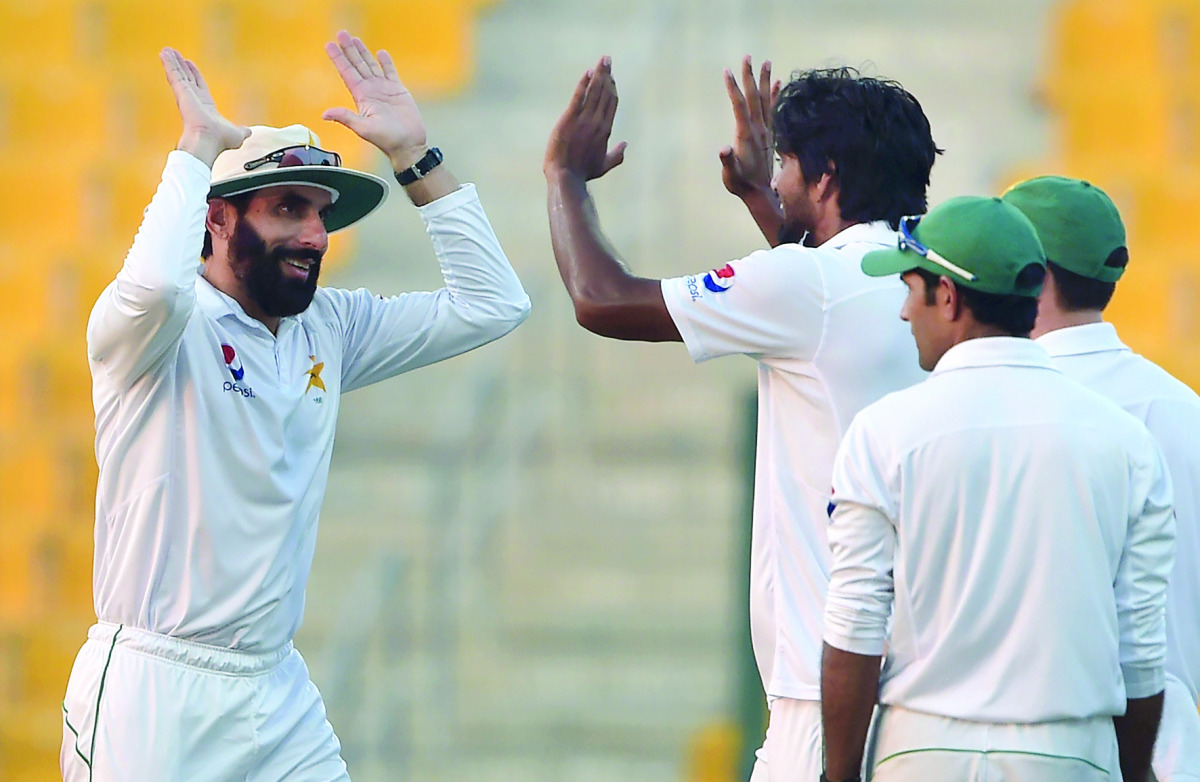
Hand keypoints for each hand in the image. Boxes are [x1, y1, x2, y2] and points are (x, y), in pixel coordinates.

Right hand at [160, 48, 248, 166]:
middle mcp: (194, 100)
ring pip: (178, 74)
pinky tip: (163, 53)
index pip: (199, 86)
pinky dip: (168, 63)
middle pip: (186, 77)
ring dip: (172, 61)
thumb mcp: (237, 134)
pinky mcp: (181, 91)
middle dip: (181, 65)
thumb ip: (242, 130)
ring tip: (166, 50)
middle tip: (174, 54)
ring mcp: (186, 95)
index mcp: (206, 107)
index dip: (195, 74)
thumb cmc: (220, 140)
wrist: (209, 141)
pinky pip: (174, 74)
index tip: (189, 64)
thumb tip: (249, 132)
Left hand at [322, 30, 428, 170]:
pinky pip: (391, 72)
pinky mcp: (398, 91)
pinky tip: (381, 53)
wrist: (409, 145)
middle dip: (348, 49)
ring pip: (371, 66)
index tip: (329, 45)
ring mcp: (384, 90)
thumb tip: (325, 114)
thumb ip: (346, 118)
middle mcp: (371, 91)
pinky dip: (386, 63)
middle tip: (341, 34)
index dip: (338, 59)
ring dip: (363, 52)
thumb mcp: (364, 129)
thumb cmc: (387, 140)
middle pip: (357, 65)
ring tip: (355, 39)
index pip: (347, 73)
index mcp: (361, 97)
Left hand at [545, 55, 626, 181]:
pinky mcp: (570, 118)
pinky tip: (588, 72)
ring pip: (595, 91)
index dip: (612, 88)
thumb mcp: (604, 166)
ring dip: (599, 74)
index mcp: (605, 130)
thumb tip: (626, 145)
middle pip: (605, 93)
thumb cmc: (583, 172)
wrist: (566, 175)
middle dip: (607, 75)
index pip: (612, 104)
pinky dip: (585, 83)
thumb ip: (617, 155)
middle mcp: (598, 122)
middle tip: (607, 60)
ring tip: (602, 60)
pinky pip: (579, 96)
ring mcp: (584, 119)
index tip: (612, 77)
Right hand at [719, 56, 779, 198]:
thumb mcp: (731, 175)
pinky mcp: (770, 134)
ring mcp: (765, 130)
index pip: (739, 105)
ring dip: (765, 80)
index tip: (727, 70)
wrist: (761, 193)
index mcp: (746, 134)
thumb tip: (723, 149)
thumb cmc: (742, 184)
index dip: (733, 88)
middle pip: (753, 97)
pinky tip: (778, 83)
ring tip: (766, 62)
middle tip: (748, 56)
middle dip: (749, 76)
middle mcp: (758, 128)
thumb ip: (728, 161)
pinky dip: (775, 95)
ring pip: (765, 100)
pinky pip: (773, 109)